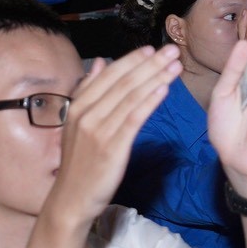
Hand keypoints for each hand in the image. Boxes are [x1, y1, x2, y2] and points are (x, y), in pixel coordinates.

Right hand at [45, 47, 182, 222]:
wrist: (71, 198)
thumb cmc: (79, 163)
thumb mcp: (77, 123)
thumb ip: (88, 92)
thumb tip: (100, 63)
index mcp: (78, 105)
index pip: (109, 75)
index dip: (132, 60)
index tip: (151, 49)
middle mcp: (86, 114)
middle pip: (123, 82)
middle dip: (150, 64)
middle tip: (171, 50)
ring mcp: (98, 130)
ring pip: (131, 97)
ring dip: (155, 78)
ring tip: (175, 66)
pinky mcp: (111, 147)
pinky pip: (134, 119)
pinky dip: (150, 102)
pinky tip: (164, 90)